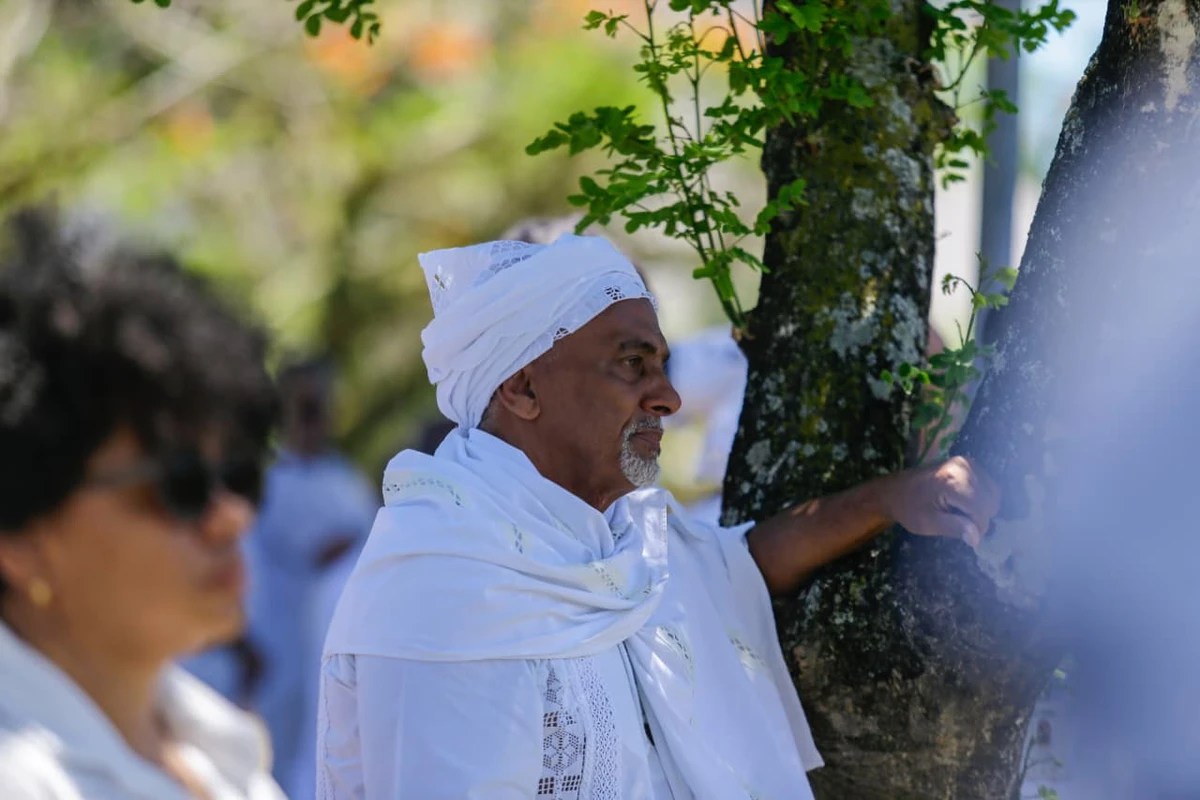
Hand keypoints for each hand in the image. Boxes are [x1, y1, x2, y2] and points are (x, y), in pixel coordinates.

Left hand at [883, 456, 999, 546]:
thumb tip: (977, 538)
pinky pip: (988, 486)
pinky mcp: (969, 464)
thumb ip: (954, 528)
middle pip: (991, 501)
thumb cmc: (908, 508)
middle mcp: (965, 468)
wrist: (894, 489)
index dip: (977, 527)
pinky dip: (982, 499)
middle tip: (958, 523)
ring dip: (982, 509)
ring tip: (959, 513)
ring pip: (993, 494)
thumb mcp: (928, 523)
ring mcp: (968, 463)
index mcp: (953, 481)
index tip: (964, 535)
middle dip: (979, 518)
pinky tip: (964, 504)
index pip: (981, 510)